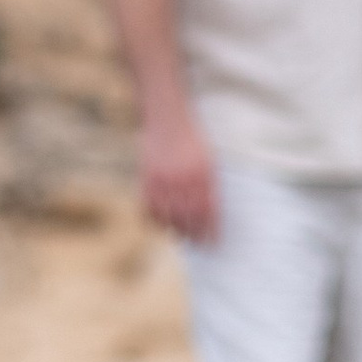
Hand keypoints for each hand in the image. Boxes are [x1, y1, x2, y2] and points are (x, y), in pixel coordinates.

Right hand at [138, 115, 217, 242]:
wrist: (167, 116)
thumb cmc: (192, 139)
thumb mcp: (208, 159)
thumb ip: (208, 185)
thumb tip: (208, 215)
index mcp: (203, 174)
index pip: (208, 211)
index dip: (211, 231)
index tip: (213, 243)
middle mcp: (184, 179)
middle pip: (189, 218)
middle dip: (195, 235)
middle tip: (198, 245)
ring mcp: (164, 179)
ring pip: (169, 216)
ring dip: (175, 230)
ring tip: (181, 236)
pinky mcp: (148, 178)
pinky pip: (150, 207)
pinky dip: (155, 219)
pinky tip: (162, 222)